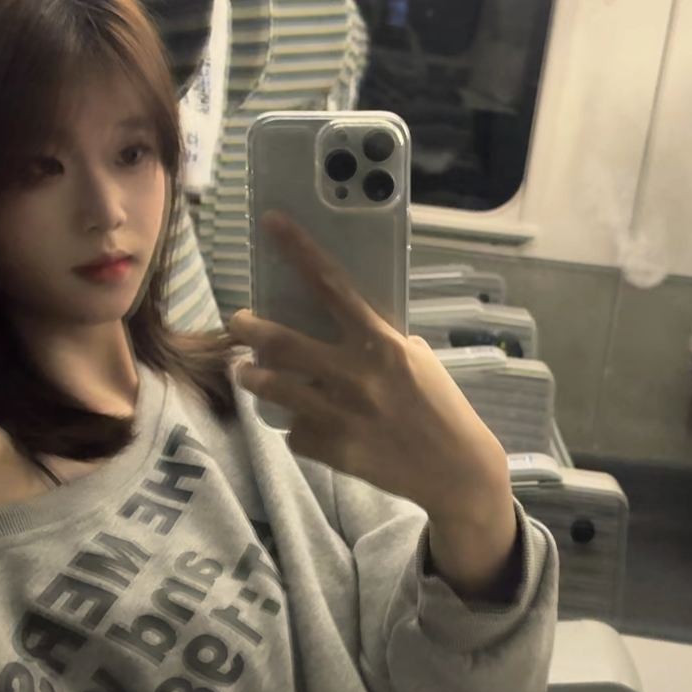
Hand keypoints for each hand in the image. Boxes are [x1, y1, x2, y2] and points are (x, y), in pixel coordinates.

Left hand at [228, 214, 519, 598]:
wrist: (454, 468)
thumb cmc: (438, 405)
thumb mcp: (416, 359)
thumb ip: (377, 340)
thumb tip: (341, 324)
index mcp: (380, 343)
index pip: (332, 286)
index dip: (299, 251)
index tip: (271, 223)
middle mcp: (355, 375)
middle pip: (280, 342)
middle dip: (247, 328)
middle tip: (238, 323)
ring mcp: (340, 414)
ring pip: (271, 387)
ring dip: (250, 375)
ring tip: (246, 371)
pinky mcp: (332, 449)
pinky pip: (295, 432)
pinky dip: (296, 426)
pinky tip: (307, 425)